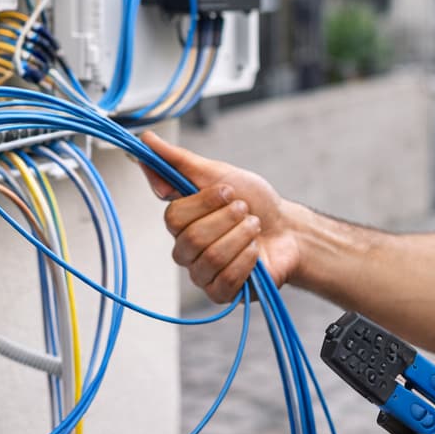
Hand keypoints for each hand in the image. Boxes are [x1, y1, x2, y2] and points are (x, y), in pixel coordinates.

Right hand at [138, 131, 301, 302]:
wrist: (289, 230)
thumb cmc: (253, 201)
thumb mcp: (219, 173)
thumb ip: (178, 161)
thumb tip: (145, 140)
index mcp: (181, 222)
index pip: (173, 216)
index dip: (204, 202)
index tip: (227, 191)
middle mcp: (186, 249)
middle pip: (192, 239)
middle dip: (228, 220)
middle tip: (245, 211)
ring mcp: (202, 273)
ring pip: (210, 259)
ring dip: (241, 237)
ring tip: (254, 228)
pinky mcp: (221, 293)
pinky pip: (225, 280)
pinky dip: (247, 261)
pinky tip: (256, 253)